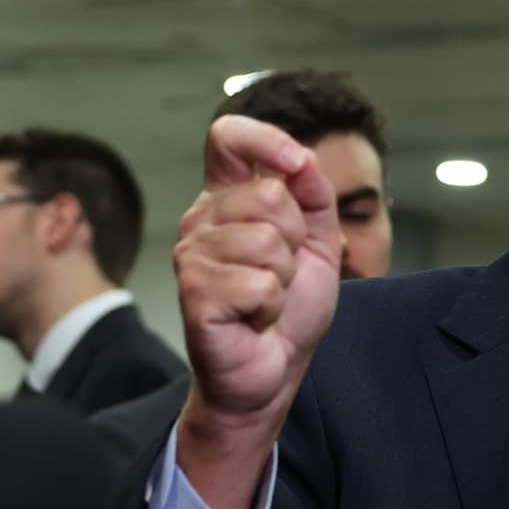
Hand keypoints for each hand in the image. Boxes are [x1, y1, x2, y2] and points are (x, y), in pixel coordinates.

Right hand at [173, 115, 339, 508]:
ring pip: (267, 242)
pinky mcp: (194, 292)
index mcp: (228, 200)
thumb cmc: (288, 310)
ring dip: (283, 280)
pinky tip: (254, 319)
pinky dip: (271, 307)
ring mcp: (191, 255)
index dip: (264, 140)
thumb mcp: (316, 243)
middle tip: (280, 275)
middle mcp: (201, 221)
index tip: (295, 163)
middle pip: (268, 196)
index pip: (228, 139)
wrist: (273, 370)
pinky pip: (260, 284)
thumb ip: (313, 195)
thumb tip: (302, 159)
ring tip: (266, 299)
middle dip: (295, 241)